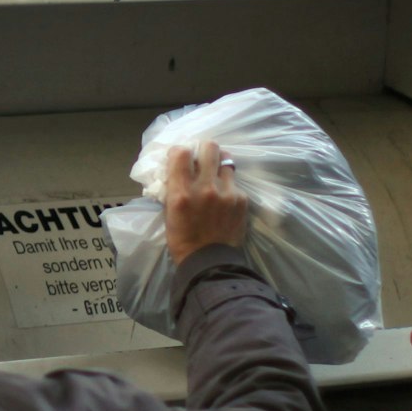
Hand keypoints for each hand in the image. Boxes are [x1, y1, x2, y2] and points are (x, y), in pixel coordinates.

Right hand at [163, 141, 246, 263]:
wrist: (210, 263)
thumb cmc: (183, 240)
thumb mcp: (169, 213)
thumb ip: (174, 189)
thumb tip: (177, 171)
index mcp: (182, 193)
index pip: (181, 153)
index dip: (180, 151)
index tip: (180, 158)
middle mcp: (205, 188)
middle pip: (209, 147)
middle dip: (205, 150)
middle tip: (203, 159)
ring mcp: (226, 192)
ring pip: (226, 159)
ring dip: (219, 164)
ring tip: (216, 173)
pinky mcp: (241, 199)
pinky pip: (234, 182)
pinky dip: (228, 186)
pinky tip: (225, 198)